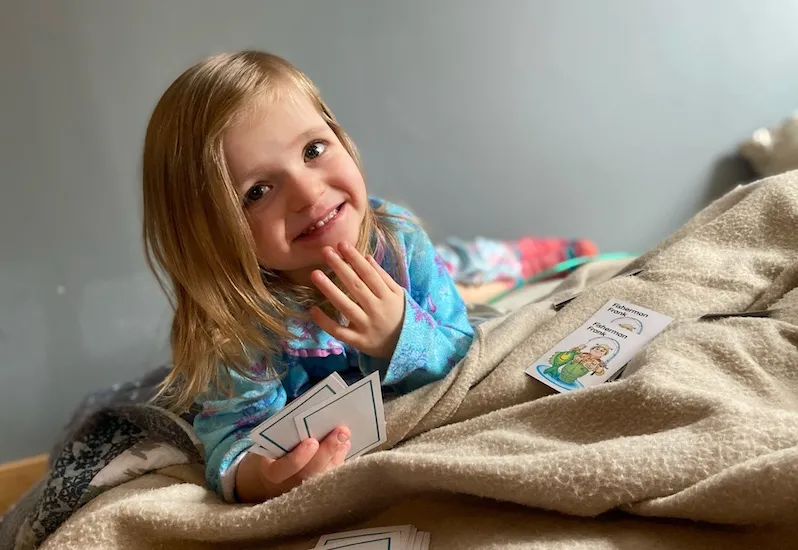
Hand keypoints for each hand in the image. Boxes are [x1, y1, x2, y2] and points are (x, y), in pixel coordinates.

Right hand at [236, 427, 350, 501]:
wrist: (273, 472)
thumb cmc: (273, 451)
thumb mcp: (272, 442)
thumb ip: (286, 432)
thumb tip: (311, 416)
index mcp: (271, 472)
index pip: (285, 468)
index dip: (299, 457)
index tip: (312, 442)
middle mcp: (289, 485)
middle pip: (310, 472)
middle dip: (328, 451)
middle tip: (341, 432)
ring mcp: (304, 489)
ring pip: (324, 476)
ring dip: (338, 454)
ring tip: (345, 436)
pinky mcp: (318, 488)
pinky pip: (331, 477)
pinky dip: (340, 459)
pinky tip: (345, 445)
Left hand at [310, 242, 404, 358]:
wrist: (409, 347)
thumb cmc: (401, 316)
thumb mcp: (398, 294)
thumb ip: (383, 276)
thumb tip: (366, 257)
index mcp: (387, 296)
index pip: (369, 274)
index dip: (355, 259)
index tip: (342, 244)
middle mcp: (376, 310)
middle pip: (356, 286)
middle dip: (340, 267)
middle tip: (326, 251)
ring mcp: (366, 326)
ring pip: (346, 306)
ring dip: (330, 290)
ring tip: (315, 274)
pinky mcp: (358, 341)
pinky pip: (339, 331)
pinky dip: (326, 322)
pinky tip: (313, 309)